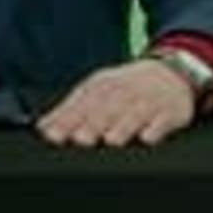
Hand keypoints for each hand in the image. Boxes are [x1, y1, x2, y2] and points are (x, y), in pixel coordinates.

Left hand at [35, 60, 197, 148]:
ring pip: (134, 114)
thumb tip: (42, 128)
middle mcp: (124, 92)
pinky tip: (147, 137)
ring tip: (111, 140)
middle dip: (93, 123)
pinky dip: (156, 128)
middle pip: (107, 108)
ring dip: (123, 126)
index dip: (67, 119)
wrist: (170, 73)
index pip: (81, 103)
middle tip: (81, 139)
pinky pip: (164, 120)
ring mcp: (148, 101)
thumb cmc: (126, 89)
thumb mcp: (97, 92)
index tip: (54, 135)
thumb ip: (69, 111)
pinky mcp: (171, 111)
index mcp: (102, 87)